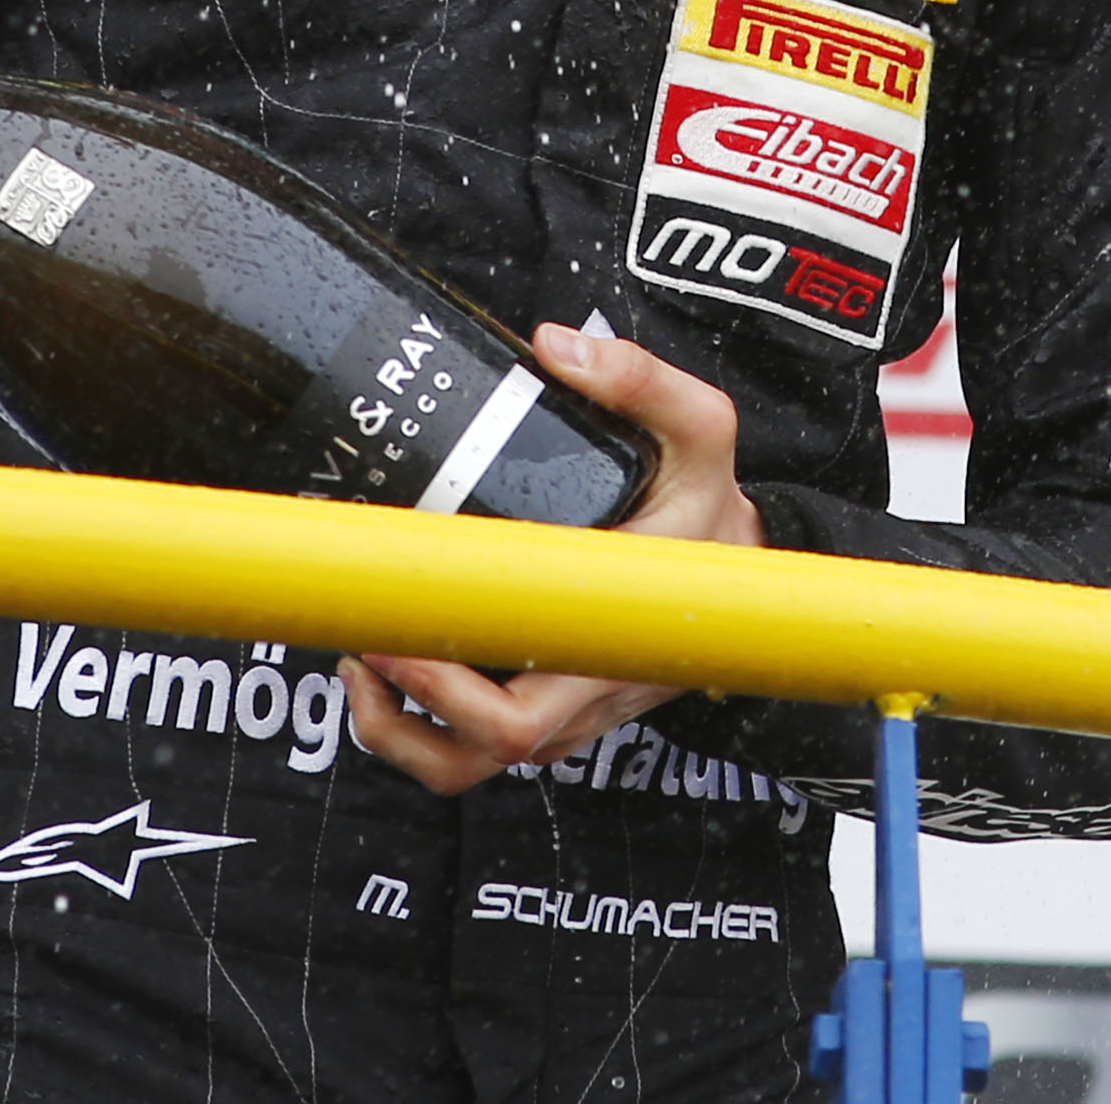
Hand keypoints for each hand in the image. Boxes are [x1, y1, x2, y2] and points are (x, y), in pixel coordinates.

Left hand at [342, 322, 769, 794]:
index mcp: (608, 637)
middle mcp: (587, 689)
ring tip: (362, 658)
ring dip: (400, 728)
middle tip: (365, 632)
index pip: (516, 715)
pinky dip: (421, 721)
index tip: (389, 623)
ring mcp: (571, 710)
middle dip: (401, 707)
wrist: (748, 576)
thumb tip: (557, 347)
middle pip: (478, 752)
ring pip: (470, 763)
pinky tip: (391, 664)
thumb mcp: (701, 429)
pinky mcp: (557, 712)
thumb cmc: (711, 506)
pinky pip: (478, 748)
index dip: (437, 689)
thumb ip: (640, 379)